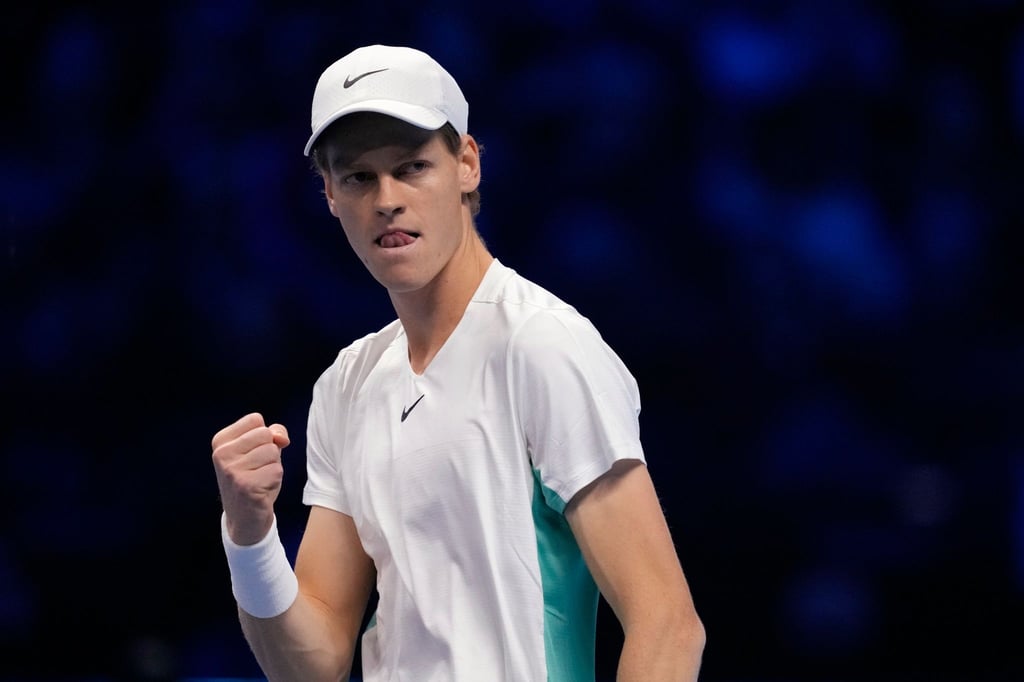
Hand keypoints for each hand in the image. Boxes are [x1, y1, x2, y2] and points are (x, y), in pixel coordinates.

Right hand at [212, 412, 290, 545]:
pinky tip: (261, 490)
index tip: (252, 455)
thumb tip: (281, 438)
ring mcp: (231, 470)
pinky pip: (276, 470)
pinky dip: (274, 481)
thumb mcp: (260, 450)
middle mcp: (221, 454)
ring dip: (273, 467)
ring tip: (259, 480)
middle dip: (270, 452)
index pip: (255, 419)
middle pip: (266, 434)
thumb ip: (273, 433)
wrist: (244, 518)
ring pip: (273, 452)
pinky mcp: (245, 485)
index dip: (264, 436)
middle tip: (257, 470)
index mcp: (221, 441)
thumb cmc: (254, 479)